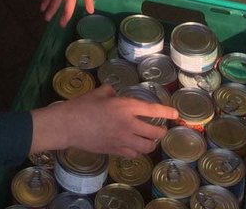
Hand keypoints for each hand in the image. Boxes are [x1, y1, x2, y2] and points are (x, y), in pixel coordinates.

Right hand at [31, 84, 178, 157]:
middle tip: (161, 129)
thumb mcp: (99, 92)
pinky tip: (135, 147)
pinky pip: (134, 154)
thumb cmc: (83, 105)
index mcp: (126, 106)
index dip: (167, 112)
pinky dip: (138, 151)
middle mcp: (128, 124)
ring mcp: (123, 140)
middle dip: (161, 132)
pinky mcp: (116, 151)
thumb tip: (115, 94)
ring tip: (150, 140)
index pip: (153, 109)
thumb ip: (112, 92)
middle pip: (154, 133)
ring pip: (146, 147)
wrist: (69, 125)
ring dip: (151, 144)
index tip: (176, 114)